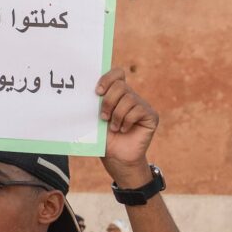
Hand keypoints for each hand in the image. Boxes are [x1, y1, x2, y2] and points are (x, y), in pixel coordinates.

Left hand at [95, 66, 160, 184]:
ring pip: (129, 99)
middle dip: (108, 101)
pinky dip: (127, 121)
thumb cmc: (105, 139)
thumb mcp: (95, 119)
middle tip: (103, 117)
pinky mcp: (151, 115)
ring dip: (117, 115)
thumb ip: (94, 105)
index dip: (108, 78)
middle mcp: (131, 96)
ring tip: (114, 127)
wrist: (117, 158)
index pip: (117, 73)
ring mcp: (142, 105)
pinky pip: (138, 110)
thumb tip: (80, 92)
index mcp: (117, 94)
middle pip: (120, 86)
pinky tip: (124, 130)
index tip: (97, 92)